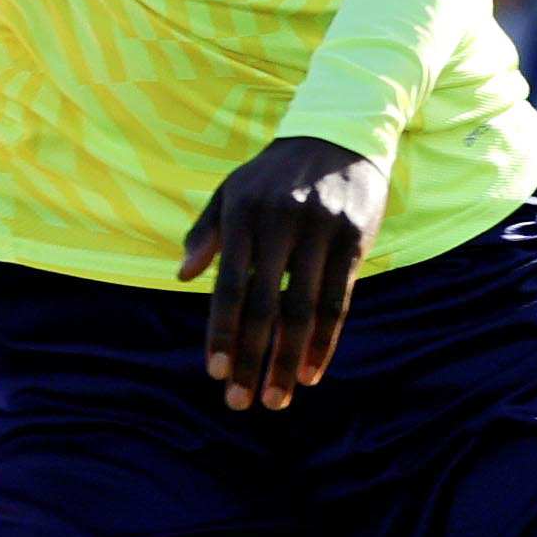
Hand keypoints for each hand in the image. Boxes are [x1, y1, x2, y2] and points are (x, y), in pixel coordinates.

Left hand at [176, 134, 384, 412]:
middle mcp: (282, 223)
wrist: (341, 134)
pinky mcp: (354, 239)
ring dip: (289, 361)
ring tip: (278, 398)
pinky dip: (324, 342)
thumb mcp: (233, 189)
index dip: (223, 333)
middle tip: (242, 402)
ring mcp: (321, 232)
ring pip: (304, 311)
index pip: (230, 286)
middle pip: (266, 307)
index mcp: (245, 214)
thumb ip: (207, 232)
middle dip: (253, 360)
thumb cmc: (275, 173)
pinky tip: (310, 371)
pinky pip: (338, 302)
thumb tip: (182, 277)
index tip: (217, 373)